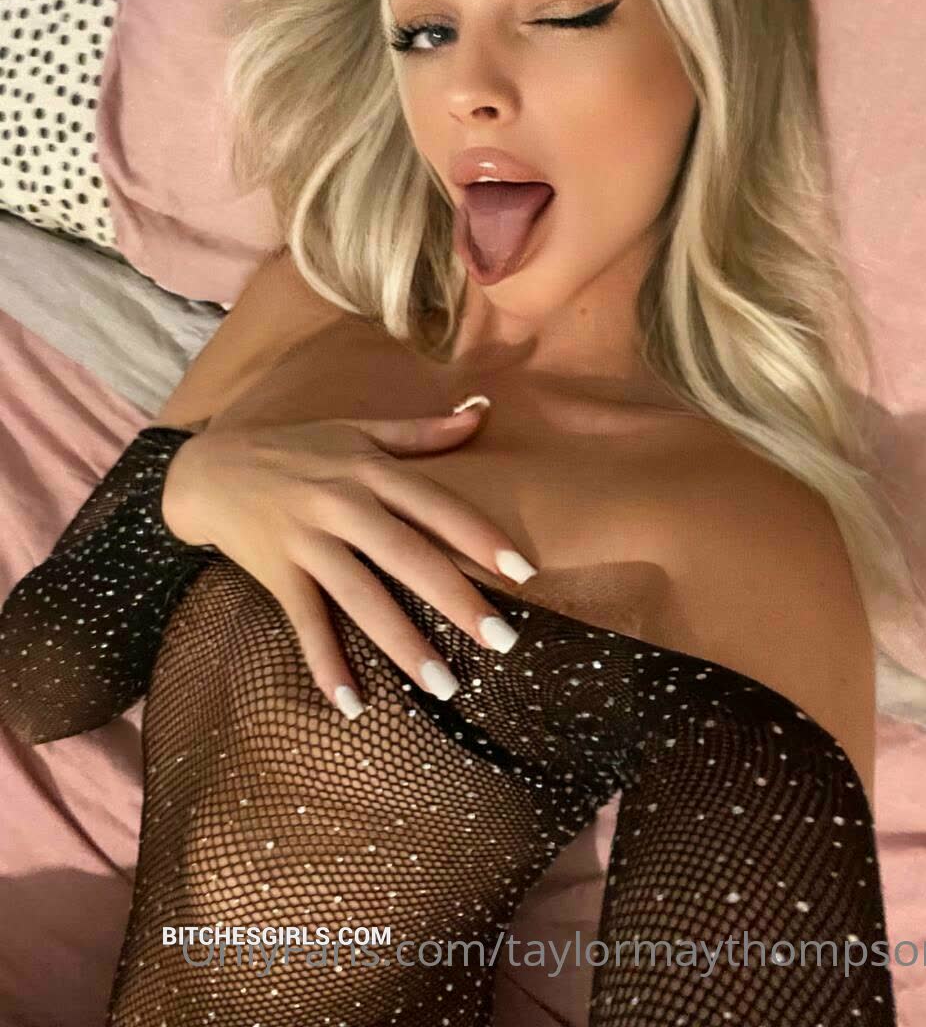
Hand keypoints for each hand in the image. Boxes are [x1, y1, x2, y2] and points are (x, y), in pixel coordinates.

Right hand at [160, 398, 533, 718]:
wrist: (208, 468)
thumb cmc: (294, 449)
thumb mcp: (356, 430)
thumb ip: (421, 431)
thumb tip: (482, 413)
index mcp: (369, 470)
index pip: (436, 505)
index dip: (480, 537)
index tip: (523, 572)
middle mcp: (342, 505)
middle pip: (407, 556)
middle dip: (457, 599)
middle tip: (503, 641)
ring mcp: (307, 541)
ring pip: (361, 597)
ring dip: (403, 643)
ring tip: (445, 686)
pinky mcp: (276, 573)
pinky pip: (305, 623)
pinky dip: (325, 663)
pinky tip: (352, 704)